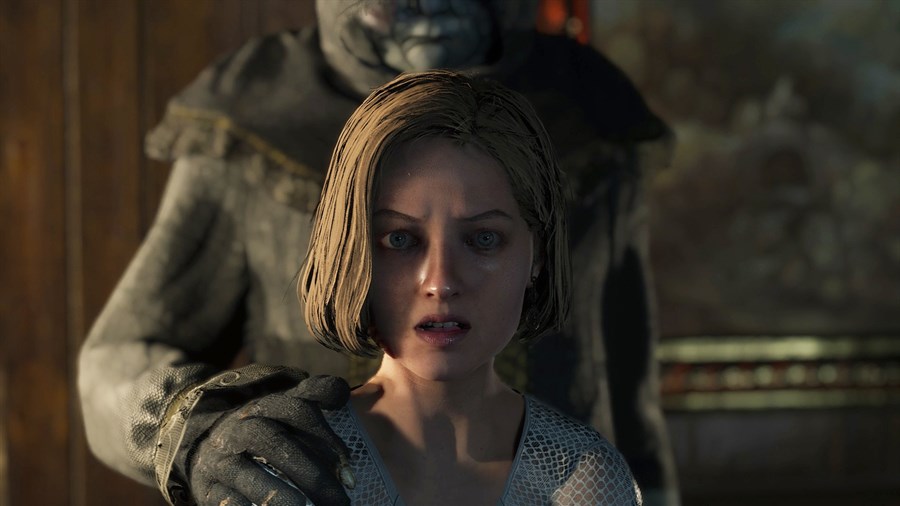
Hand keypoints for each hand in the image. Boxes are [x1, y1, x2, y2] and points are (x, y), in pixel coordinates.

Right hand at [175, 374, 352, 505]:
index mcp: (267, 405)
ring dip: (281, 495)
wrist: (204, 445)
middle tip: (341, 501)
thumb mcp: (284, 406)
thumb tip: (341, 396)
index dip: (327, 437)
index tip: (350, 468)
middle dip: (312, 474)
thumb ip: (315, 394)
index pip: (300, 411)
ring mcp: (223, 458)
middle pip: (278, 445)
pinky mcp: (207, 487)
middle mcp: (243, 427)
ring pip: (250, 475)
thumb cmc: (262, 428)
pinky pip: (227, 501)